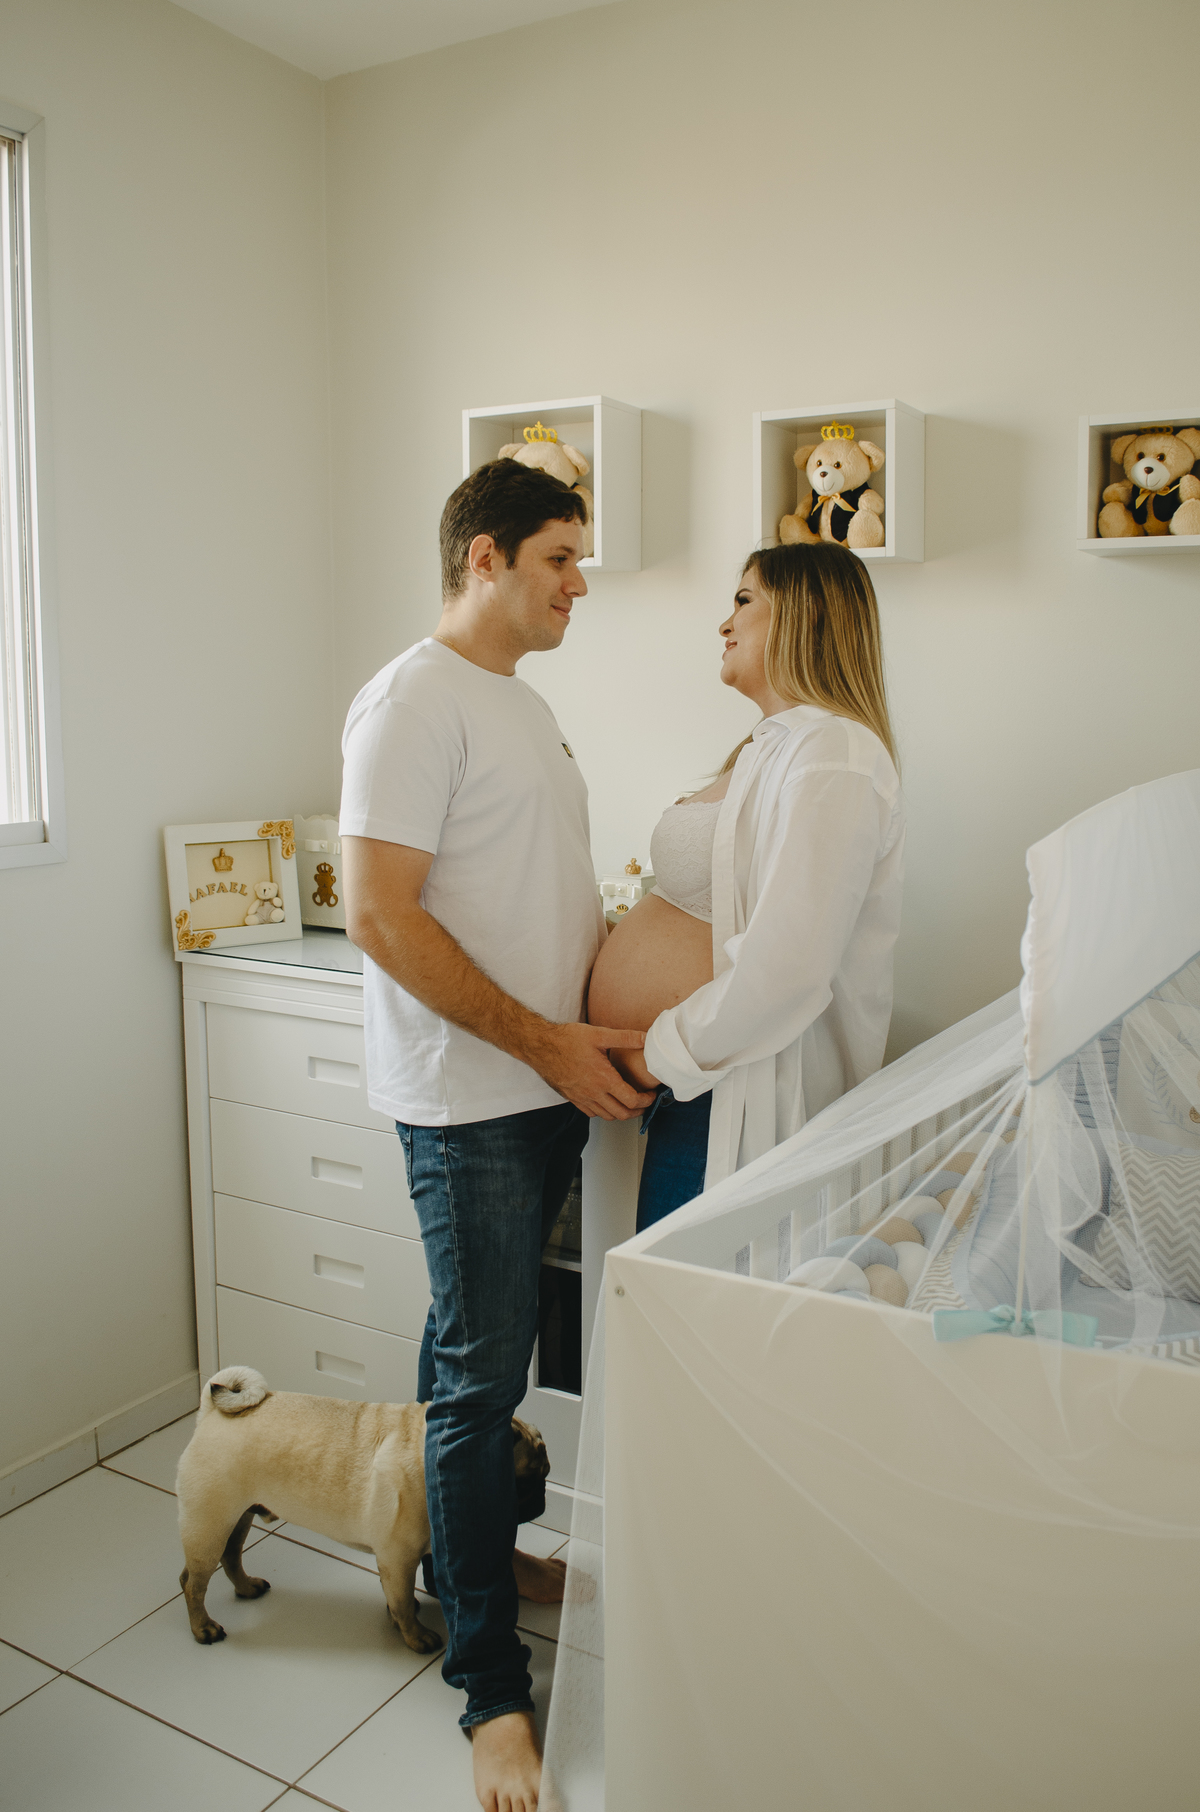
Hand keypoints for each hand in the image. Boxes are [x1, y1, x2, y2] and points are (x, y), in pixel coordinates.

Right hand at [522, 1023, 656, 1120]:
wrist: (540, 1047)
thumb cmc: (567, 1040)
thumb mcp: (599, 1034)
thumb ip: (625, 1037)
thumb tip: (646, 1037)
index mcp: (603, 1079)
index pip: (632, 1100)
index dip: (646, 1100)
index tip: (651, 1095)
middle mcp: (593, 1093)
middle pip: (622, 1114)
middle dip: (638, 1111)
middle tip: (645, 1103)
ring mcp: (582, 1098)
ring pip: (607, 1116)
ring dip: (622, 1113)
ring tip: (629, 1104)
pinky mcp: (572, 1098)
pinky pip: (592, 1113)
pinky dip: (604, 1112)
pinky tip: (607, 1102)